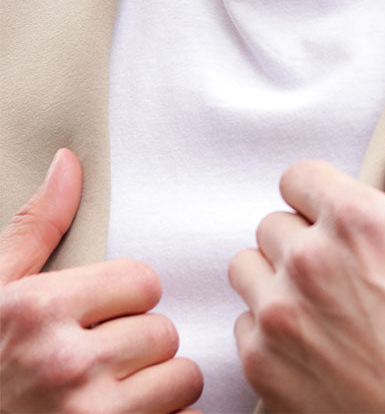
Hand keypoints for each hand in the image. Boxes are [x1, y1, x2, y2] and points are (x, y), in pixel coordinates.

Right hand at [0, 149, 203, 413]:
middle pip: (163, 331)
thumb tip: (69, 160)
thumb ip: (36, 228)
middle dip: (143, 348)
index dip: (127, 300)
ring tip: (119, 398)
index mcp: (38, 312)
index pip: (142, 281)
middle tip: (104, 366)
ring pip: (182, 380)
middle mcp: (65, 365)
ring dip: (162, 390)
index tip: (99, 320)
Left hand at [229, 138, 384, 412]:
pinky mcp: (263, 366)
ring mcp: (280, 315)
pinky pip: (243, 326)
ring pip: (247, 269)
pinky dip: (268, 332)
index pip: (298, 177)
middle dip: (302, 239)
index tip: (330, 213)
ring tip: (318, 304)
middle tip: (338, 268)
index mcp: (358, 221)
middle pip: (272, 223)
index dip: (318, 194)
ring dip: (275, 280)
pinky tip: (311, 343)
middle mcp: (310, 260)